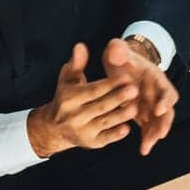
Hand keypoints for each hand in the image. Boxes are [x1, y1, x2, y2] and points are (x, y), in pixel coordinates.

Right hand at [26, 42, 137, 157]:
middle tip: (135, 90)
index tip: (125, 76)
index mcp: (68, 98)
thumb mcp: (69, 79)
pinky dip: (117, 134)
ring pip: (105, 122)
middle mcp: (73, 115)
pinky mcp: (90, 143)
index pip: (93, 90)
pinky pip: (106, 138)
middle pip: (100, 106)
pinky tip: (128, 127)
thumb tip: (81, 46)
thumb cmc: (66, 97)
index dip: (109, 84)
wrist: (54, 127)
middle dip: (118, 98)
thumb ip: (77, 63)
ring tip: (136, 107)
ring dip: (121, 115)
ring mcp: (82, 131)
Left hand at [103, 37, 177, 154]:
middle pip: (167, 111)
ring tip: (146, 147)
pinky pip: (149, 129)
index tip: (159, 109)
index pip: (166, 91)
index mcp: (156, 79)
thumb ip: (118, 49)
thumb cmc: (121, 56)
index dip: (165, 100)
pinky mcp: (145, 114)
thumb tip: (116, 49)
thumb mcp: (118, 50)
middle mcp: (158, 94)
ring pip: (159, 123)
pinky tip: (143, 150)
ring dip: (154, 135)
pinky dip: (147, 139)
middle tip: (159, 136)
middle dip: (163, 124)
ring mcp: (152, 106)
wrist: (121, 64)